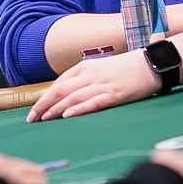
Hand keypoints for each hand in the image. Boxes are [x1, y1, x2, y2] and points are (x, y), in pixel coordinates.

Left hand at [27, 50, 161, 121]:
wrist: (150, 63)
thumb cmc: (124, 68)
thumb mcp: (99, 69)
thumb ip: (83, 79)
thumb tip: (65, 95)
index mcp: (84, 67)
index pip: (58, 84)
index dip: (44, 98)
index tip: (34, 111)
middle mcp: (89, 75)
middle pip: (60, 90)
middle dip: (44, 105)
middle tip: (32, 119)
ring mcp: (102, 84)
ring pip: (73, 97)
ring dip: (56, 109)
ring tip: (44, 119)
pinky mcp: (115, 94)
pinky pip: (94, 102)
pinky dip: (80, 108)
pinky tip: (68, 115)